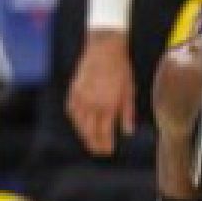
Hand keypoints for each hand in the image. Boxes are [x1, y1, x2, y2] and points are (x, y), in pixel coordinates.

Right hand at [68, 30, 137, 156]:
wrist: (105, 48)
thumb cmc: (121, 69)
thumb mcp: (129, 91)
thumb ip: (127, 113)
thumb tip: (127, 132)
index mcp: (108, 106)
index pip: (104, 133)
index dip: (105, 145)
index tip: (107, 152)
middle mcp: (93, 104)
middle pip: (90, 131)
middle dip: (94, 144)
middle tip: (97, 152)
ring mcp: (81, 97)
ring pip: (79, 123)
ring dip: (83, 134)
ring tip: (88, 141)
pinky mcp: (74, 89)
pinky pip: (71, 109)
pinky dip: (74, 119)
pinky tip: (78, 123)